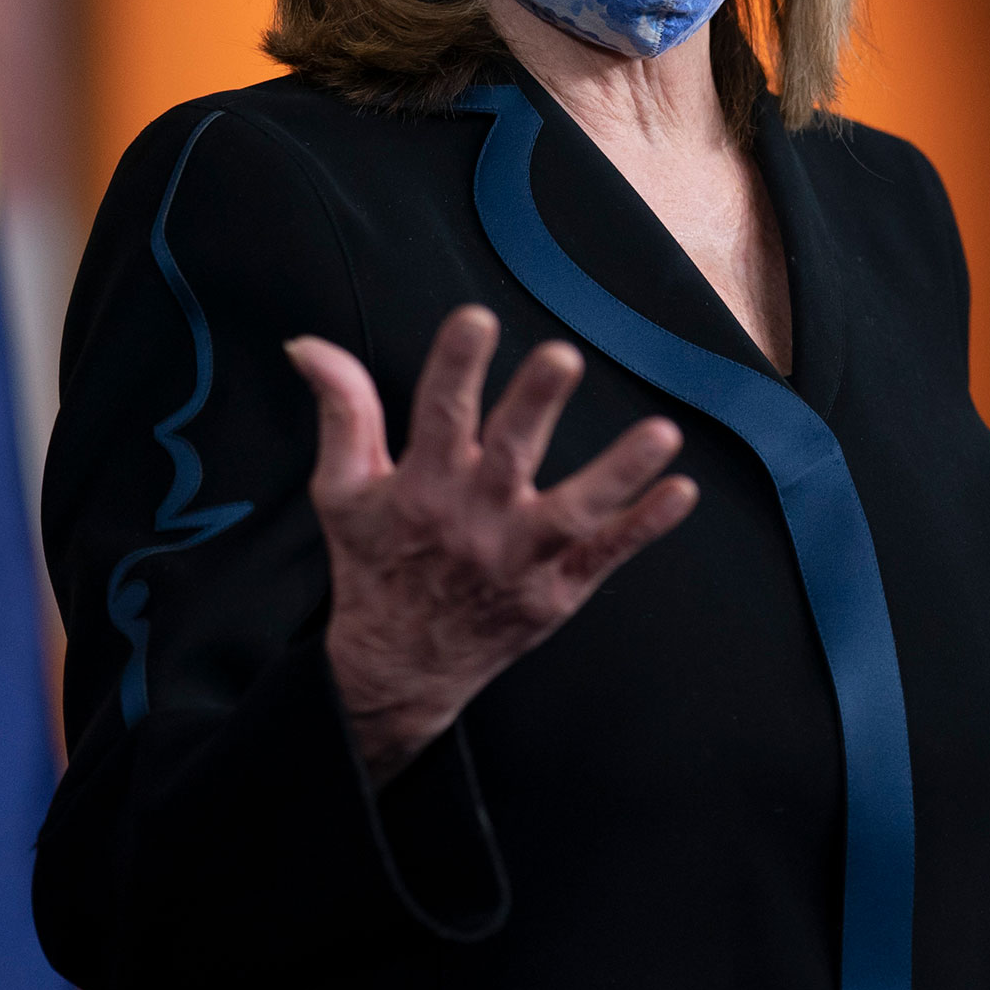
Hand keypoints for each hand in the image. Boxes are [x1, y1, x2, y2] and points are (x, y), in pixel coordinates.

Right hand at [288, 306, 697, 783]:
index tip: (477, 319)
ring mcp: (521, 558)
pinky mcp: (556, 591)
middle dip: (535, 406)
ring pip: (575, 511)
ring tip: (662, 434)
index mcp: (421, 488)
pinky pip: (606, 556)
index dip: (457, 366)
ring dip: (618, 472)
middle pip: (510, 455)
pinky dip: (643, 527)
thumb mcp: (342, 490)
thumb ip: (342, 410)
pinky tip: (680, 493)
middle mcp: (474, 520)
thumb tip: (309, 344)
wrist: (397, 670)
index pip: (438, 416)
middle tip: (562, 357)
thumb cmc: (374, 565)